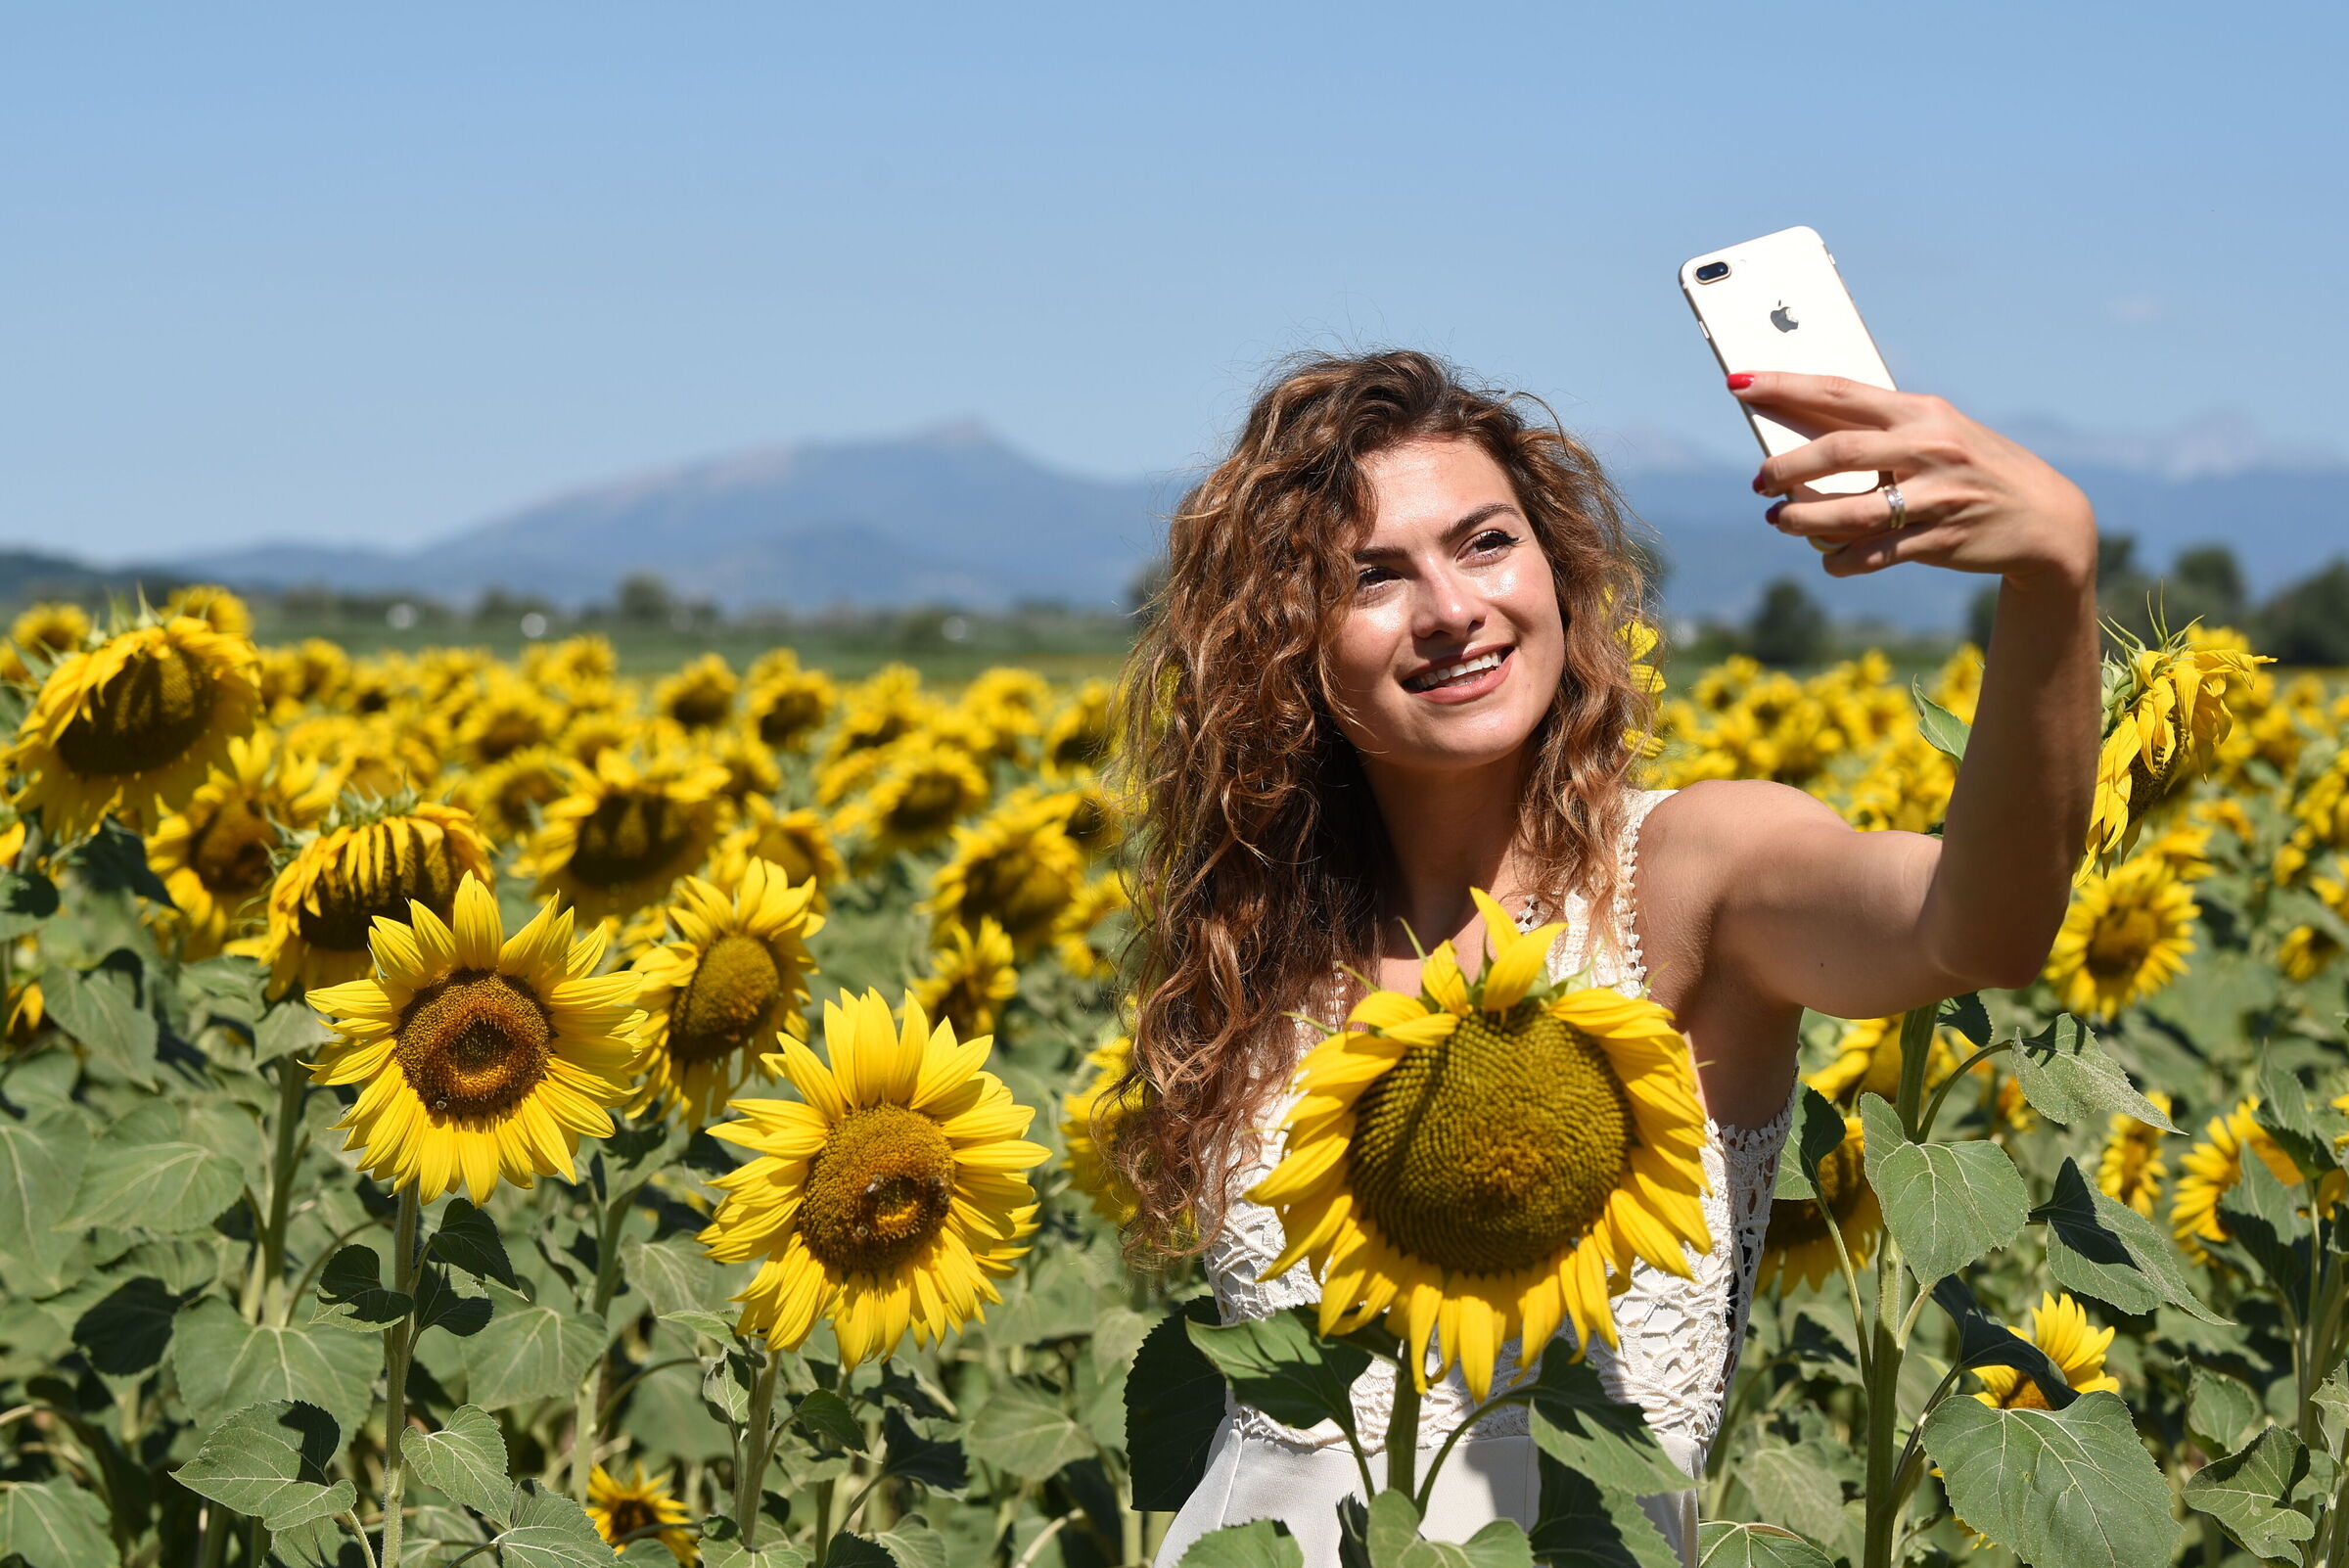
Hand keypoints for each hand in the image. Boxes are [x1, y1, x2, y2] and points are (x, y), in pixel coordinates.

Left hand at [1732, 372, 2097, 588]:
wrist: (2046, 516)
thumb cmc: (1971, 468)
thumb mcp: (1935, 436)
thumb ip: (1879, 434)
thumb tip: (1801, 439)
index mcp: (1922, 411)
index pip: (1840, 391)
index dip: (1784, 386)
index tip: (1738, 383)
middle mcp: (1930, 448)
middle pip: (1838, 452)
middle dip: (1786, 467)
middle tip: (1760, 481)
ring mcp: (1938, 495)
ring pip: (1851, 510)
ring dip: (1803, 520)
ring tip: (1780, 521)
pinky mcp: (1941, 539)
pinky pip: (1874, 553)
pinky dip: (1841, 559)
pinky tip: (1827, 557)